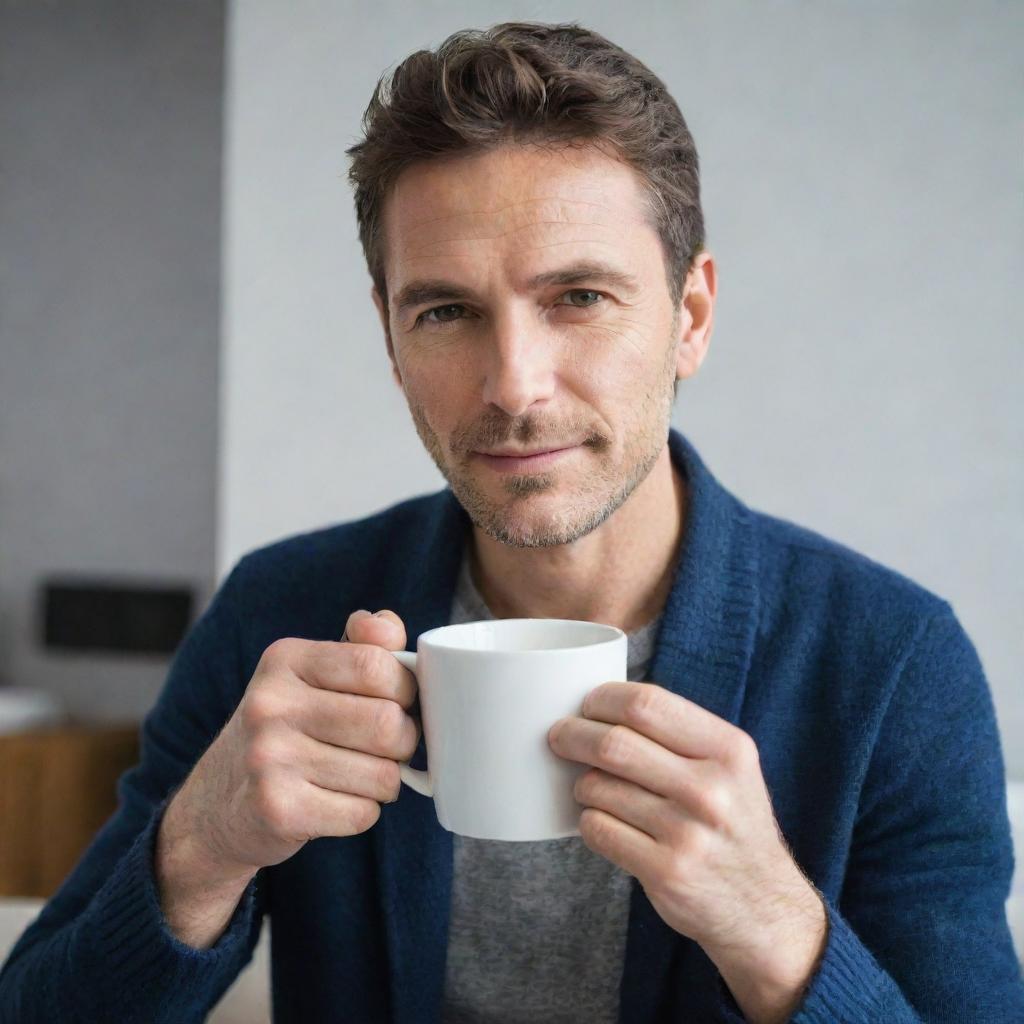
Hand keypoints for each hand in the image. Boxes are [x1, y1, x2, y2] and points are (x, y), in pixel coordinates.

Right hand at [158, 609, 418, 891]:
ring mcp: (269, 757)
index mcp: (285, 660)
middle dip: (405, 741)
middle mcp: (270, 704)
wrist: (218, 804)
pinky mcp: (278, 809)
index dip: (406, 688)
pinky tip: (336, 802)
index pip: (375, 664)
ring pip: (383, 774)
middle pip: (386, 722)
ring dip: (385, 781)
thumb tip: (390, 626)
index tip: (399, 702)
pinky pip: (362, 813)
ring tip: (358, 775)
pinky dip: (363, 812)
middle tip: (389, 748)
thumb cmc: (288, 729)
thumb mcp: (314, 674)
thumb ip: (361, 644)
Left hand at [548, 682, 826, 1023]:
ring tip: (593, 788)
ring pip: (598, 787)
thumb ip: (679, 734)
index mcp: (728, 750)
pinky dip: (589, 820)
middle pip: (614, 743)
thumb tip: (603, 704)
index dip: (604, 699)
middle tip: (560, 736)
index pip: (646, 704)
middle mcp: (711, 789)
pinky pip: (597, 829)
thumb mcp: (731, 767)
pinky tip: (604, 821)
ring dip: (583, 784)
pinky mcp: (665, 872)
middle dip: (573, 735)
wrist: (764, 908)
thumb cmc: (733, 823)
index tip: (587, 705)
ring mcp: (687, 833)